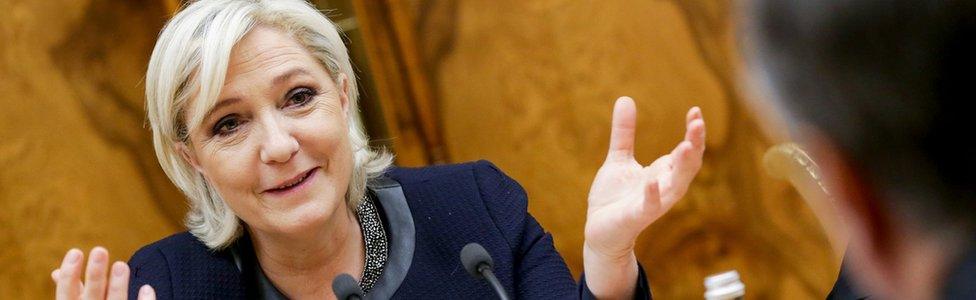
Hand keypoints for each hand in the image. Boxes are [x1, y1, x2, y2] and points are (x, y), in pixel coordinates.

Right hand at [51, 247, 155, 299]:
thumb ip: (71, 294)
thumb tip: (56, 272)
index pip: (66, 295)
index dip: (69, 275)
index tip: (76, 251)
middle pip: (91, 299)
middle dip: (95, 276)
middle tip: (100, 250)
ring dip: (118, 287)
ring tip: (121, 264)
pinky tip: (146, 287)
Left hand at [585, 97, 704, 256]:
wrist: (599, 230)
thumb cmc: (614, 197)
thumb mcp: (619, 158)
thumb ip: (624, 132)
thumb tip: (625, 98)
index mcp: (663, 172)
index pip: (686, 151)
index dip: (693, 132)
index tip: (695, 110)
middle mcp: (664, 187)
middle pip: (688, 166)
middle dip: (695, 144)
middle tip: (698, 123)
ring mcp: (652, 203)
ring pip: (675, 186)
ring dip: (683, 167)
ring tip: (687, 145)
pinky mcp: (636, 218)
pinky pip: (648, 207)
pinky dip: (652, 195)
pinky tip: (652, 182)